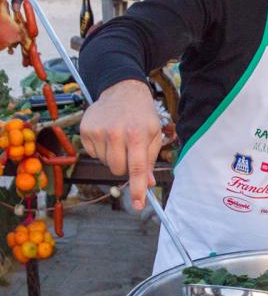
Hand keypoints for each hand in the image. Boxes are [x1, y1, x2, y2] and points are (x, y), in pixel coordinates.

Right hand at [80, 80, 161, 210]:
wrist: (122, 90)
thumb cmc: (142, 114)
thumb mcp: (154, 133)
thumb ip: (150, 159)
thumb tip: (147, 184)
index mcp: (138, 134)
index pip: (137, 168)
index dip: (137, 189)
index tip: (138, 205)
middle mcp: (116, 133)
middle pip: (117, 169)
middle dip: (124, 166)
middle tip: (129, 150)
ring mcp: (98, 131)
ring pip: (104, 163)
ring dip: (113, 156)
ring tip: (119, 137)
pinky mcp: (85, 130)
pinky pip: (93, 153)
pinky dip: (101, 149)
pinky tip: (107, 134)